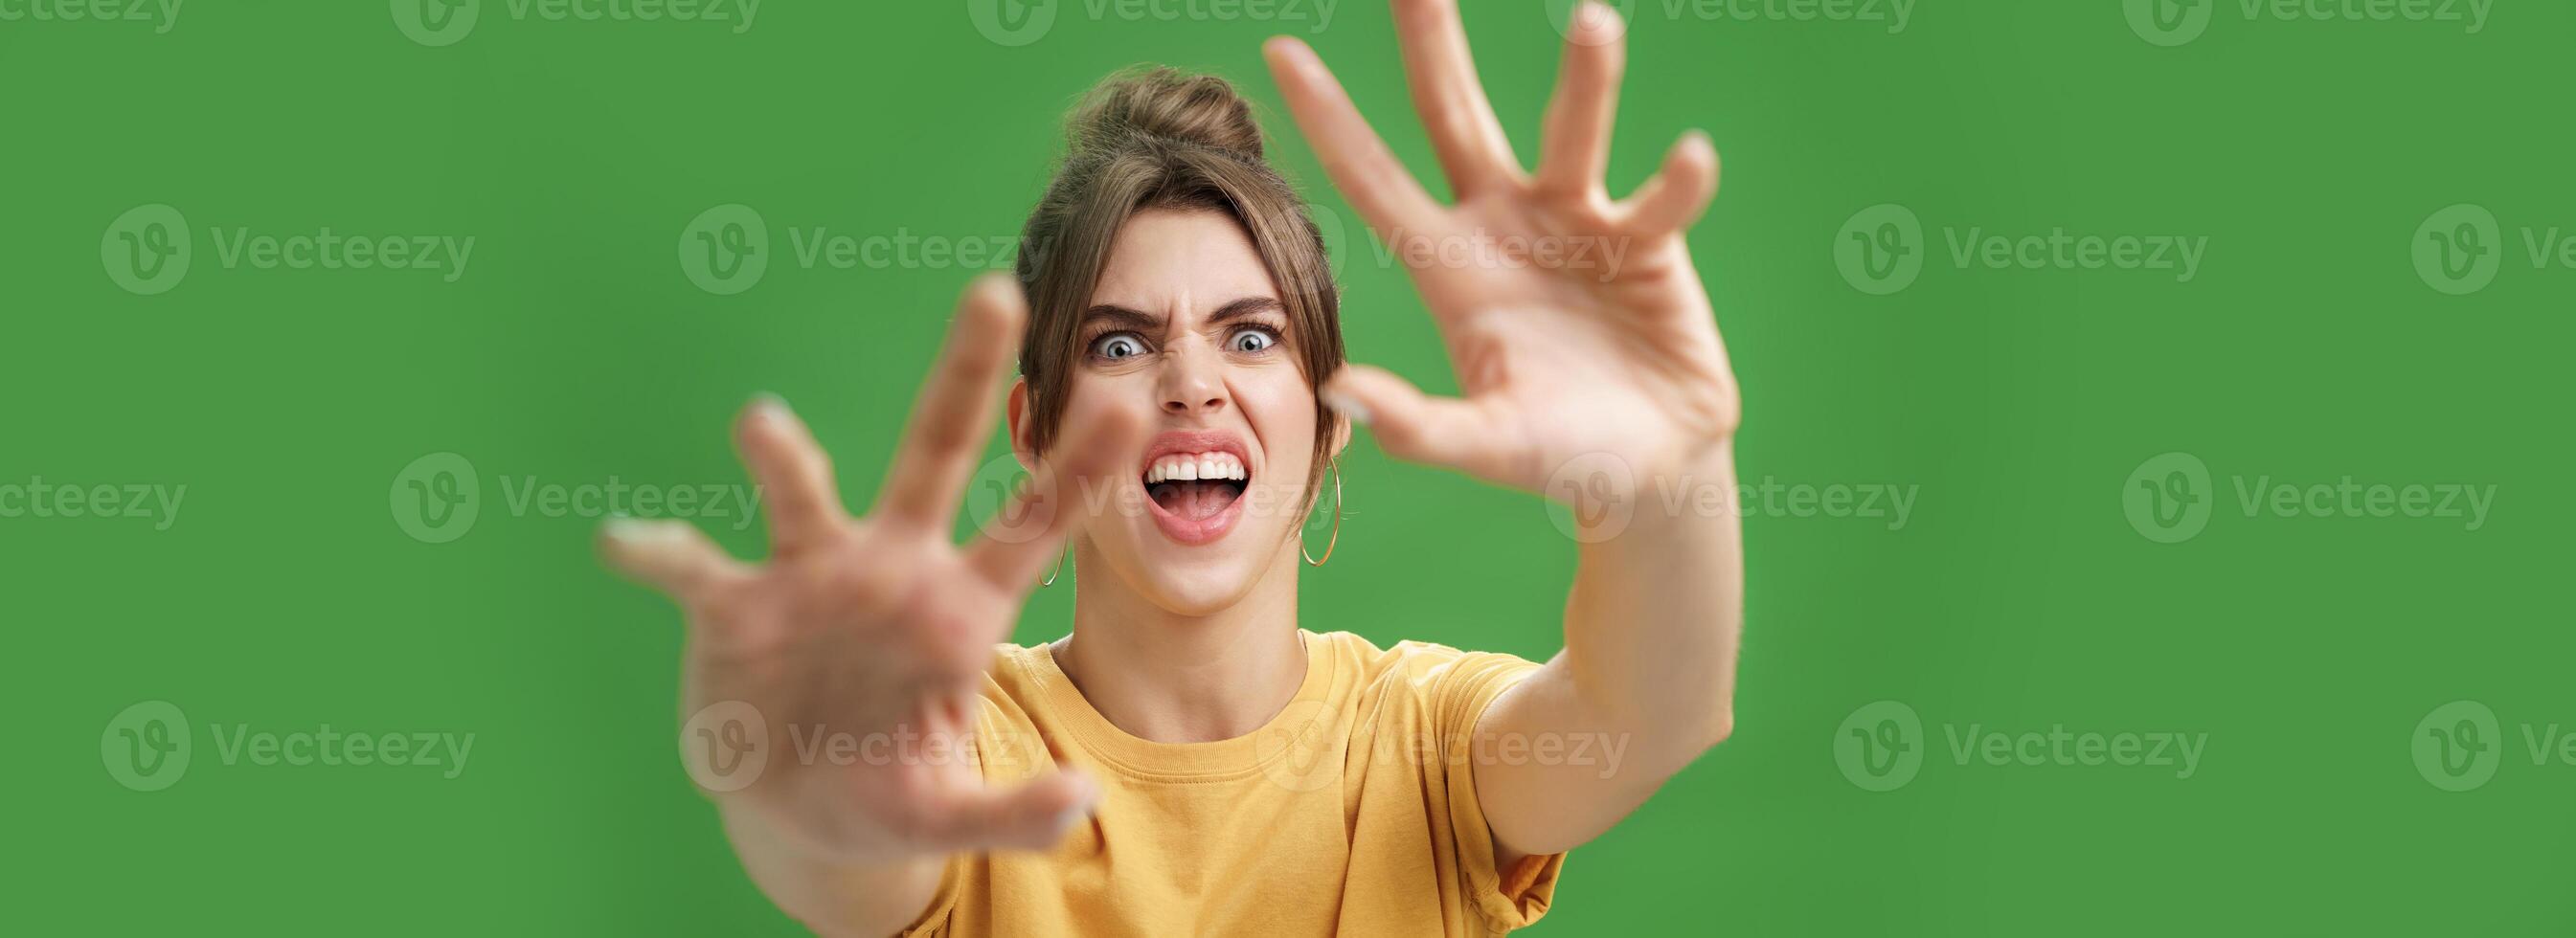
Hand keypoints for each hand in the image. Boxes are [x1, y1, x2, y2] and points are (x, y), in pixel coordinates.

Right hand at [600, 274, 1140, 864]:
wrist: (794, 807)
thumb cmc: (884, 789)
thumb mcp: (946, 815)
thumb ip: (1012, 812)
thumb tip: (1081, 800)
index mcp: (960, 609)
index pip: (1032, 526)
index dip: (1075, 472)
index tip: (1125, 406)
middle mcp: (890, 568)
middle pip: (936, 452)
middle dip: (965, 374)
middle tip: (996, 291)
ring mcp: (809, 578)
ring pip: (803, 494)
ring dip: (783, 457)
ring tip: (760, 424)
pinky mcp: (731, 608)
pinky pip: (692, 571)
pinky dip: (658, 553)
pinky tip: (626, 542)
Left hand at [1264, 0, 1737, 492]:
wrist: (1650, 469)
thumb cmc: (1556, 453)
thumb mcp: (1483, 447)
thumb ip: (1417, 426)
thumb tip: (1340, 390)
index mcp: (1447, 267)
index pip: (1374, 180)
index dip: (1331, 120)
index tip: (1282, 49)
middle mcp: (1504, 226)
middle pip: (1456, 119)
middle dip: (1434, 46)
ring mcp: (1577, 222)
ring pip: (1571, 135)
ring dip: (1585, 83)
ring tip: (1594, 22)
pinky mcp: (1648, 240)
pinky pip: (1661, 199)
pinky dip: (1677, 180)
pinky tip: (1689, 158)